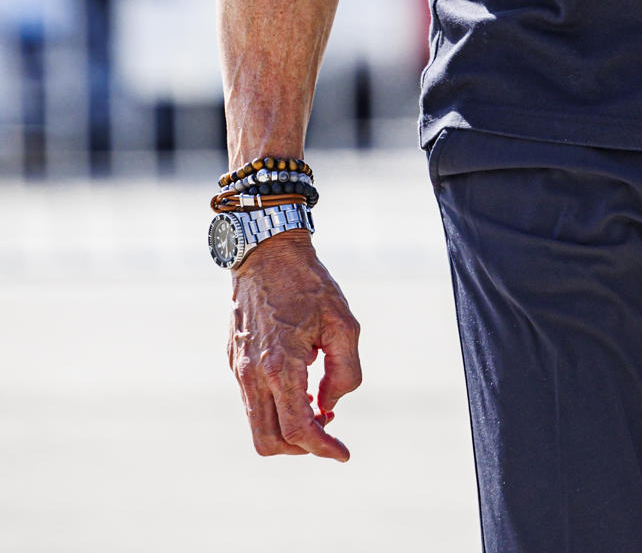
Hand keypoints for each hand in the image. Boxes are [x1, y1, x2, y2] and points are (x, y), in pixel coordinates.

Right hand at [227, 230, 361, 458]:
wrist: (266, 251)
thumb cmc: (309, 284)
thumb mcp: (343, 323)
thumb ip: (344, 371)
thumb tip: (330, 405)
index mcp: (280, 366)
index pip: (299, 430)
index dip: (323, 448)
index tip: (343, 453)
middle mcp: (253, 375)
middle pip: (269, 442)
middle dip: (301, 448)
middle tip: (328, 429)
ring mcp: (238, 369)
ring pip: (257, 425)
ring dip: (287, 429)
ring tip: (317, 407)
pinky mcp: (234, 361)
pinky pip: (251, 402)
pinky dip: (275, 409)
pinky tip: (298, 387)